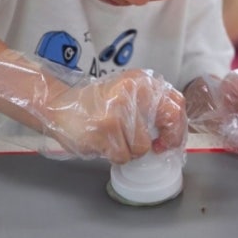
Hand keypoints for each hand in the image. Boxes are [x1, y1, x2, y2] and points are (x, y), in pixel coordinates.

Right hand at [0, 50, 186, 163]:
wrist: (60, 107)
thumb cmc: (96, 104)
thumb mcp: (126, 94)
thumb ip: (150, 106)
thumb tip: (174, 133)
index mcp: (140, 81)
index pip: (176, 104)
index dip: (178, 128)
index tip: (170, 140)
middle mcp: (132, 92)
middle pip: (164, 129)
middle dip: (161, 143)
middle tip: (154, 147)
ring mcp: (118, 111)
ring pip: (141, 148)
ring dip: (129, 151)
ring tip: (114, 139)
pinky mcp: (105, 130)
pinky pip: (122, 156)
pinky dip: (114, 156)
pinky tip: (103, 143)